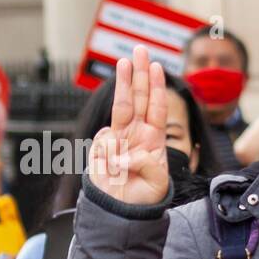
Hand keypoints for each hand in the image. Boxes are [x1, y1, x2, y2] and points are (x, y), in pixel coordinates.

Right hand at [89, 47, 169, 205]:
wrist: (121, 209)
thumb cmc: (144, 195)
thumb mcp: (158, 181)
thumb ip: (147, 164)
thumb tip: (123, 153)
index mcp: (153, 139)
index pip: (157, 108)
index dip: (157, 88)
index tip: (157, 67)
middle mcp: (136, 133)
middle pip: (139, 97)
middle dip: (140, 73)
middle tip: (141, 49)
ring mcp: (117, 137)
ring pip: (121, 105)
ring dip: (123, 82)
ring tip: (125, 61)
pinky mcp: (100, 147)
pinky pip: (104, 142)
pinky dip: (110, 154)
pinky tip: (115, 169)